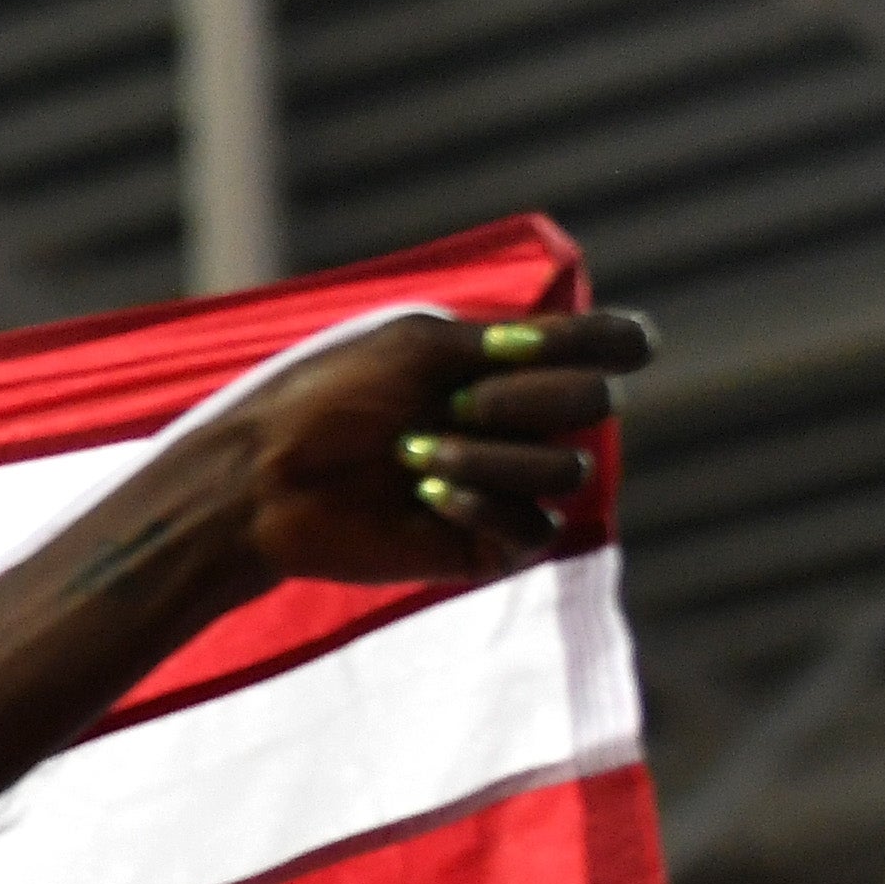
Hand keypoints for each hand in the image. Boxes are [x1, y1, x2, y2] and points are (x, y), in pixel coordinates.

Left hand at [205, 308, 652, 589]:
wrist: (264, 481)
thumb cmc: (326, 402)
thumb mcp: (417, 348)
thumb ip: (508, 340)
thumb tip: (600, 339)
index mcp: (508, 363)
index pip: (607, 349)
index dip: (620, 343)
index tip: (618, 344)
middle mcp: (518, 422)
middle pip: (594, 402)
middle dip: (528, 396)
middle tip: (450, 404)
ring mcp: (506, 484)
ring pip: (569, 467)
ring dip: (496, 455)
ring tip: (417, 456)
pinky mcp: (485, 544)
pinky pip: (536, 526)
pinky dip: (489, 502)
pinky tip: (431, 494)